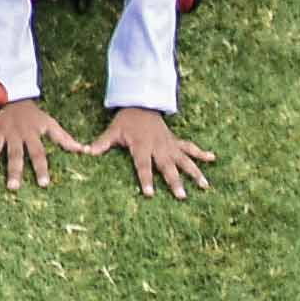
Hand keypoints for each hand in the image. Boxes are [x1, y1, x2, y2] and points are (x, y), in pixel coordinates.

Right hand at [0, 97, 78, 186]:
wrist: (11, 92)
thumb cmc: (31, 113)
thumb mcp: (49, 123)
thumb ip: (65, 138)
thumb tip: (84, 151)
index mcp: (31, 136)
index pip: (38, 154)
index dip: (41, 168)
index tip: (44, 184)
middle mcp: (14, 136)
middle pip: (15, 156)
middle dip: (13, 171)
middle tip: (13, 187)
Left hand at [93, 106, 213, 195]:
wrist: (140, 103)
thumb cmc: (125, 121)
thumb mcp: (112, 131)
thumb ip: (101, 143)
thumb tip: (85, 152)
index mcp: (141, 146)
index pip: (143, 166)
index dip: (145, 180)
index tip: (149, 194)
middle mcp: (158, 147)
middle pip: (167, 166)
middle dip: (174, 181)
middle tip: (182, 196)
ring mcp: (169, 144)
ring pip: (184, 159)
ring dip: (195, 172)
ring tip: (205, 186)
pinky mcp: (175, 141)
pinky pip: (190, 147)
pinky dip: (202, 152)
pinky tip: (213, 158)